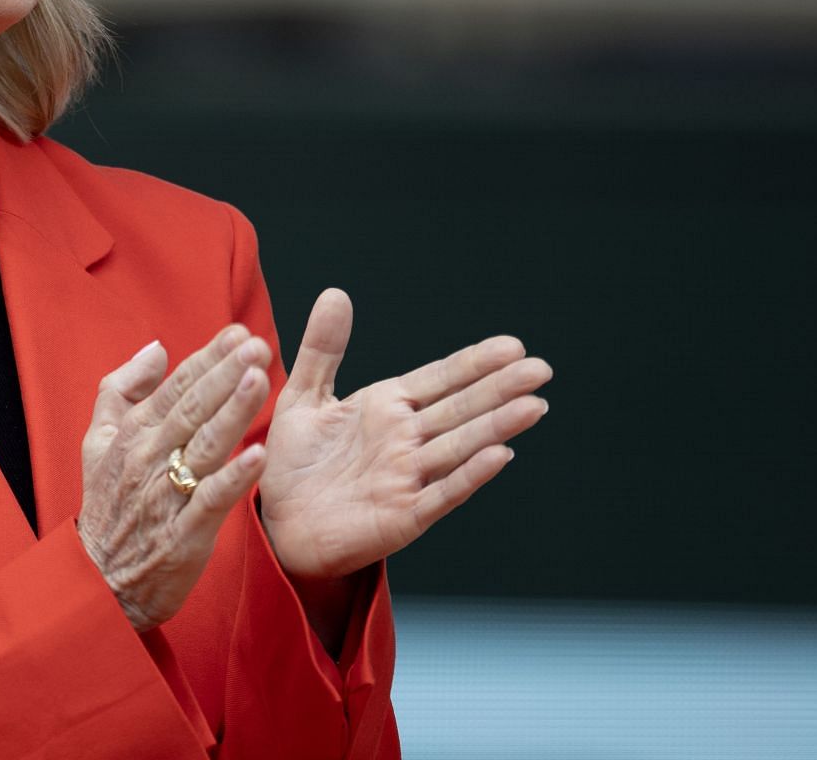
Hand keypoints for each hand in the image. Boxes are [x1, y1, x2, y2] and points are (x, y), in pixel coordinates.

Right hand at [77, 326, 273, 630]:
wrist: (98, 581)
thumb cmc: (107, 505)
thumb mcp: (97, 440)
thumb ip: (122, 388)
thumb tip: (156, 349)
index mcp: (133, 433)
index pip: (176, 386)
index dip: (208, 358)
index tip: (239, 333)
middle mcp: (149, 458)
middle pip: (192, 408)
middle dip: (226, 374)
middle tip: (257, 345)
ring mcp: (166, 496)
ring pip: (204, 446)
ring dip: (233, 413)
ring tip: (260, 381)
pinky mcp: (184, 534)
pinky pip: (211, 501)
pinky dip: (234, 478)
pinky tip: (259, 456)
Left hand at [260, 290, 550, 580]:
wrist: (276, 524)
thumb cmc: (295, 464)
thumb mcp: (303, 397)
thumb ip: (323, 348)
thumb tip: (336, 293)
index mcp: (387, 408)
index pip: (440, 379)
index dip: (475, 363)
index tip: (512, 346)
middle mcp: (405, 440)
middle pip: (461, 408)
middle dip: (500, 388)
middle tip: (540, 368)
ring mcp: (408, 478)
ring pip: (460, 446)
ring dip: (496, 427)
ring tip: (533, 405)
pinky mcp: (403, 516)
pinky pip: (441, 493)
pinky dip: (469, 476)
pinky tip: (500, 456)